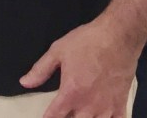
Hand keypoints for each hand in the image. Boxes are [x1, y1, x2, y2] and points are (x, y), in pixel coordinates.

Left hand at [20, 16, 138, 117]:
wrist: (118, 37)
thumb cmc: (87, 42)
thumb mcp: (58, 51)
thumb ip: (41, 70)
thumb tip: (24, 82)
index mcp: (71, 93)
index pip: (54, 115)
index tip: (46, 116)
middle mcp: (88, 105)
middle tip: (64, 111)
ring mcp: (107, 107)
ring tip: (79, 113)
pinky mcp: (121, 104)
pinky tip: (102, 117)